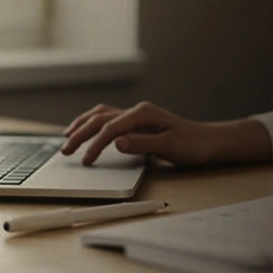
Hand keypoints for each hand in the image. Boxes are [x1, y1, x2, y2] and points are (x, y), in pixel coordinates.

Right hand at [61, 102, 213, 165]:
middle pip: (100, 119)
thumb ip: (142, 144)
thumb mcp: (170, 147)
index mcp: (143, 114)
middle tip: (65, 150)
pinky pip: (108, 119)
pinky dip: (93, 124)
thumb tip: (117, 142)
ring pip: (101, 115)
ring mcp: (136, 115)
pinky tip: (87, 130)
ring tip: (67, 137)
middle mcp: (137, 111)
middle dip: (80, 133)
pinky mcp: (137, 123)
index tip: (86, 160)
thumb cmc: (192, 145)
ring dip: (82, 125)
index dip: (95, 144)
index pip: (111, 128)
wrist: (207, 142)